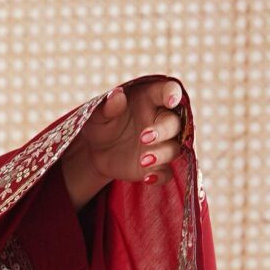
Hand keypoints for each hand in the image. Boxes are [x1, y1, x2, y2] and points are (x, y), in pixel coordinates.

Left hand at [60, 76, 184, 208]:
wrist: (95, 152)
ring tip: (143, 160)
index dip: (173, 93)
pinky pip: (167, 172)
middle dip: (163, 131)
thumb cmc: (100, 124)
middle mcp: (160, 120)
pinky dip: (161, 176)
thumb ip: (107, 106)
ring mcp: (161, 144)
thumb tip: (116, 95)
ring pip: (174, 148)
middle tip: (143, 138)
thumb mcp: (97, 115)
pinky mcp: (157, 165)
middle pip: (174, 124)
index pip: (168, 91)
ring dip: (162, 154)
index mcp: (150, 99)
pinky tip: (149, 178)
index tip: (171, 100)